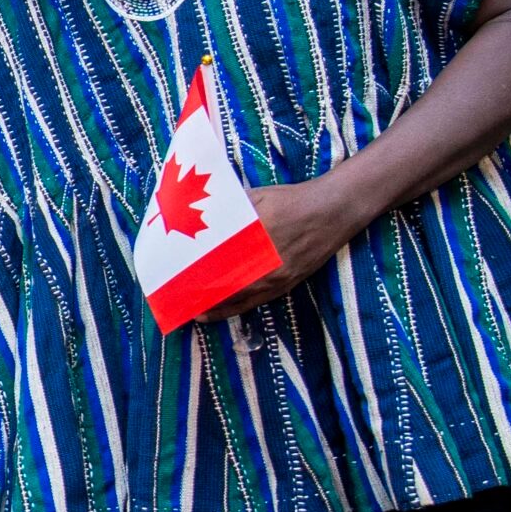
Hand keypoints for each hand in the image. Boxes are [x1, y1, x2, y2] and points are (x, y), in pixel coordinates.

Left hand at [195, 177, 363, 323]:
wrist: (333, 210)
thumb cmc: (292, 201)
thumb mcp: (256, 198)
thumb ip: (229, 209)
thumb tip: (201, 216)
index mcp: (255, 240)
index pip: (217, 264)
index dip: (196, 276)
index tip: (177, 282)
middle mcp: (266, 263)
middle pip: (225, 285)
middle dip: (201, 295)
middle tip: (180, 301)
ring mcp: (278, 277)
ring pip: (240, 298)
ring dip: (216, 307)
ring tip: (195, 313)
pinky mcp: (287, 283)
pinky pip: (257, 301)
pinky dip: (236, 308)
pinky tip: (222, 311)